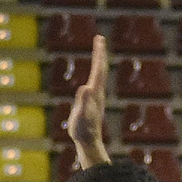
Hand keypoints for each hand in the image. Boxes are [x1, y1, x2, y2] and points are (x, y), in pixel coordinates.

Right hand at [66, 34, 109, 160]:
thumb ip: (82, 102)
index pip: (98, 69)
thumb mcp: (80, 116)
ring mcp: (97, 98)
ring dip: (99, 62)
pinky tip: (93, 76)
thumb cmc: (83, 131)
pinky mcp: (93, 103)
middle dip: (100, 53)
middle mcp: (98, 93)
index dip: (98, 53)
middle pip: (101, 69)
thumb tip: (85, 87)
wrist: (89, 143)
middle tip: (100, 38)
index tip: (99, 38)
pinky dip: (95, 74)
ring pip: (100, 76)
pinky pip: (96, 83)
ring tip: (98, 51)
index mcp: (95, 93)